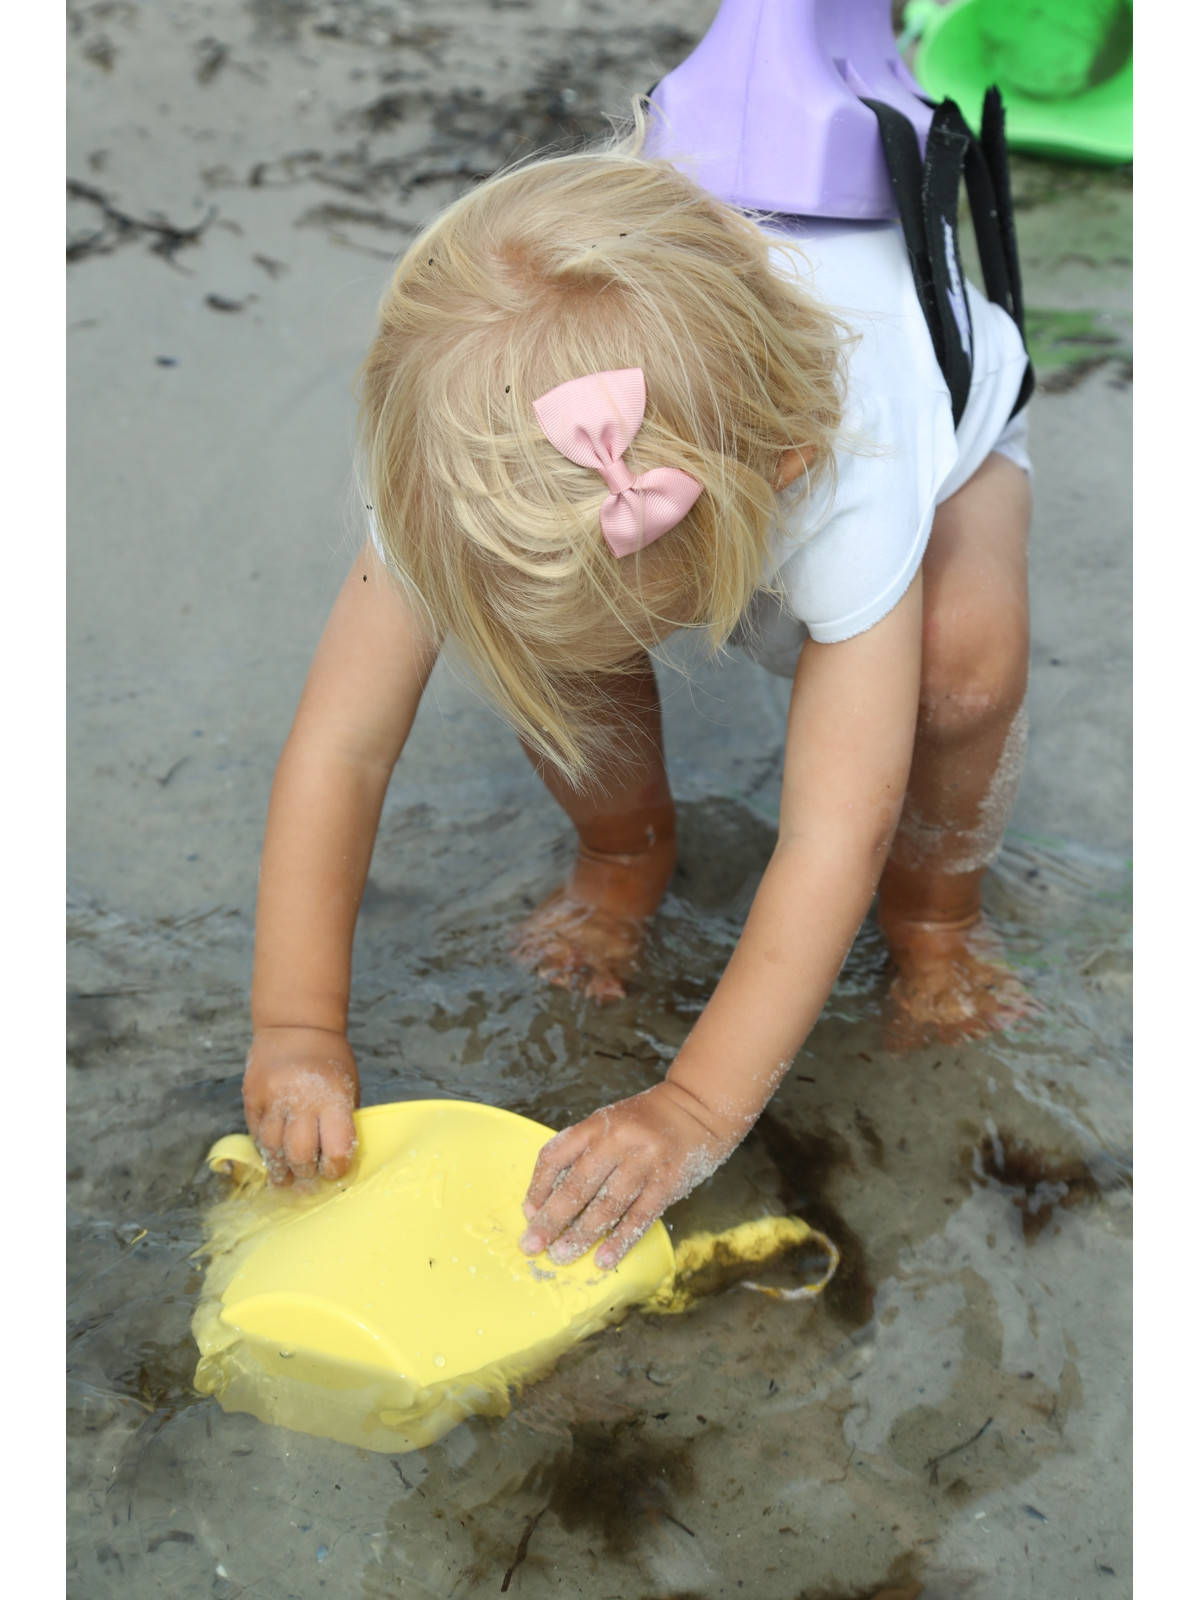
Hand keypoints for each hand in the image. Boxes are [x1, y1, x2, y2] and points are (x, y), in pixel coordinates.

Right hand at [243, 1026, 359, 1183]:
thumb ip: (341, 1122)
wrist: (294, 1026)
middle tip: (309, 1180)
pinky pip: (257, 1133)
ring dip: (281, 1168)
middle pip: (299, 1154)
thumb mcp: (348, 1087)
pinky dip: (266, 1149)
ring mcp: (271, 1098)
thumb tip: (336, 1163)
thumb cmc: (329, 1061)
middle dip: (305, 1173)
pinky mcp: (251, 1098)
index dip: (335, 1168)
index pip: (335, 1148)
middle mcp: (300, 1098)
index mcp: (332, 1097)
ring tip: (288, 1176)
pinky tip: (275, 1155)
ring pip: (272, 1148)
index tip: (334, 1172)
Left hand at [518, 1080, 743, 1270]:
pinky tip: (603, 1260)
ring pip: (605, 1206)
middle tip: (532, 1245)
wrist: (698, 1108)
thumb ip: (583, 1150)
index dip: (538, 1187)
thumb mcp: (609, 1123)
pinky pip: (638, 1218)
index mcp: (596, 1125)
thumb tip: (551, 1197)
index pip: (555, 1155)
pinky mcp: (667, 1183)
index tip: (529, 1212)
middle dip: (551, 1220)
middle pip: (576, 1186)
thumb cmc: (646, 1120)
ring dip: (581, 1236)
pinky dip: (619, 1241)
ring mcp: (644, 1163)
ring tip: (562, 1256)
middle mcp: (618, 1142)